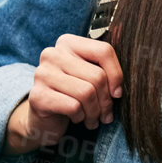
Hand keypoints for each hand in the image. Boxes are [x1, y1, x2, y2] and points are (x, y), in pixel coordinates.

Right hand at [3, 34, 123, 154]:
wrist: (44, 118)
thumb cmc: (72, 94)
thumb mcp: (89, 77)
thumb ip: (105, 70)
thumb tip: (124, 83)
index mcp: (67, 43)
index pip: (103, 51)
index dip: (116, 75)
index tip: (117, 93)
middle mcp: (52, 54)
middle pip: (97, 76)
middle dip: (106, 101)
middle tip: (106, 115)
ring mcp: (42, 74)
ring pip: (86, 92)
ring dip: (95, 112)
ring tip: (93, 119)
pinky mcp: (37, 96)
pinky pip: (73, 107)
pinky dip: (80, 117)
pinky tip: (76, 118)